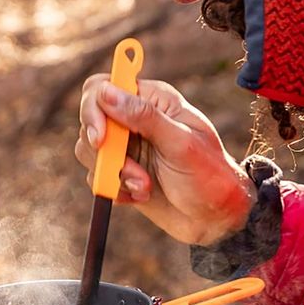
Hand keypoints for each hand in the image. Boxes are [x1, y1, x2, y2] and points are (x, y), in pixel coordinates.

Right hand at [75, 74, 253, 244]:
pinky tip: (142, 195)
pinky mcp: (121, 173)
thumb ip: (144, 117)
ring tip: (145, 187)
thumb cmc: (208, 175)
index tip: (100, 139)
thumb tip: (106, 93)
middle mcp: (134, 119)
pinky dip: (115, 189)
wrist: (214, 217)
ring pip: (89, 151)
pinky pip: (97, 177)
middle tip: (133, 174)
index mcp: (152, 100)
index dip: (93, 109)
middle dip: (106, 152)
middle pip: (90, 122)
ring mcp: (127, 147)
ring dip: (114, 174)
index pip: (102, 87)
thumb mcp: (181, 143)